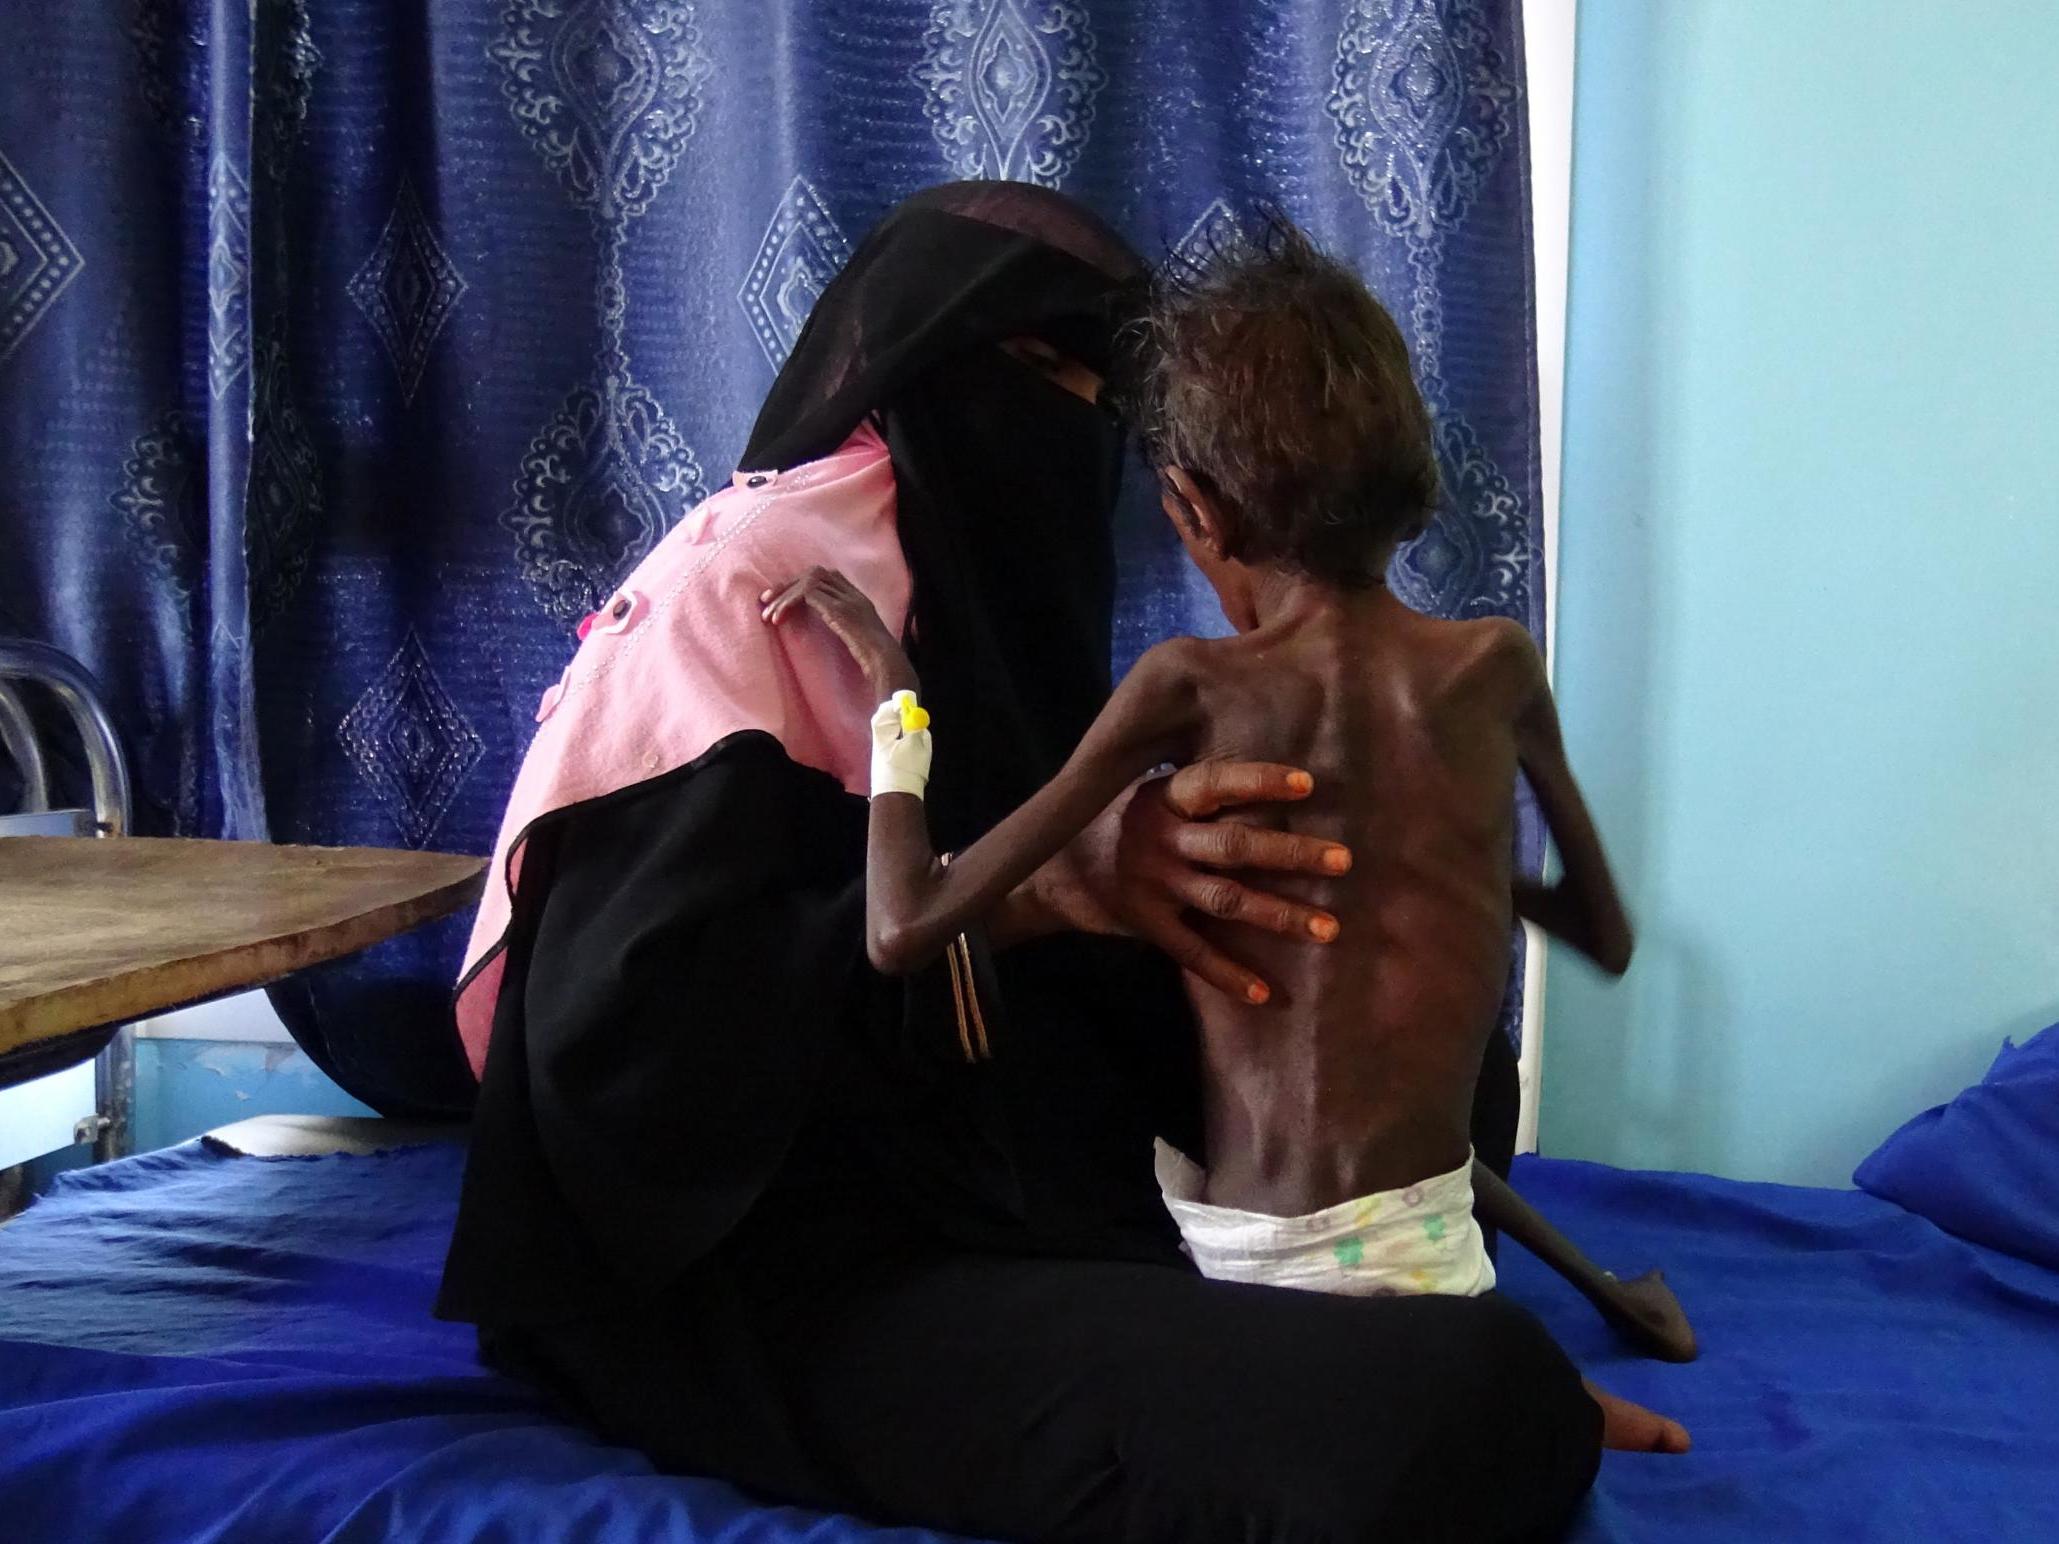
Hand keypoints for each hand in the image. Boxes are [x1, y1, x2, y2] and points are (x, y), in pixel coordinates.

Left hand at [761, 567, 914, 697]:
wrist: (886, 664)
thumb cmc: (875, 659)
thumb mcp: (858, 638)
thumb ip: (844, 628)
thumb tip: (826, 629)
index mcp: (859, 598)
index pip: (827, 576)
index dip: (801, 584)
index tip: (784, 600)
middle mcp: (853, 594)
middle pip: (815, 573)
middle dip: (787, 585)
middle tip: (766, 601)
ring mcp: (847, 599)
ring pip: (807, 581)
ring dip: (784, 595)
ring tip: (768, 614)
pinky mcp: (838, 609)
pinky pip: (806, 594)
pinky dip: (788, 603)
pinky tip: (777, 619)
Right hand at [1013, 761, 1349, 1005]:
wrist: (1051, 874)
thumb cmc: (1115, 825)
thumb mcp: (1146, 794)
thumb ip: (1195, 791)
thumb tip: (1266, 776)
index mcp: (1164, 799)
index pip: (1215, 784)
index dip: (1259, 781)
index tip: (1309, 782)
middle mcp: (1162, 839)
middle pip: (1236, 845)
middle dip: (1293, 852)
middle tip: (1343, 860)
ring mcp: (1154, 884)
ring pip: (1227, 900)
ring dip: (1280, 915)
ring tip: (1329, 929)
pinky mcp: (1147, 924)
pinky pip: (1193, 953)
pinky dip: (1228, 975)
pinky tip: (1265, 994)